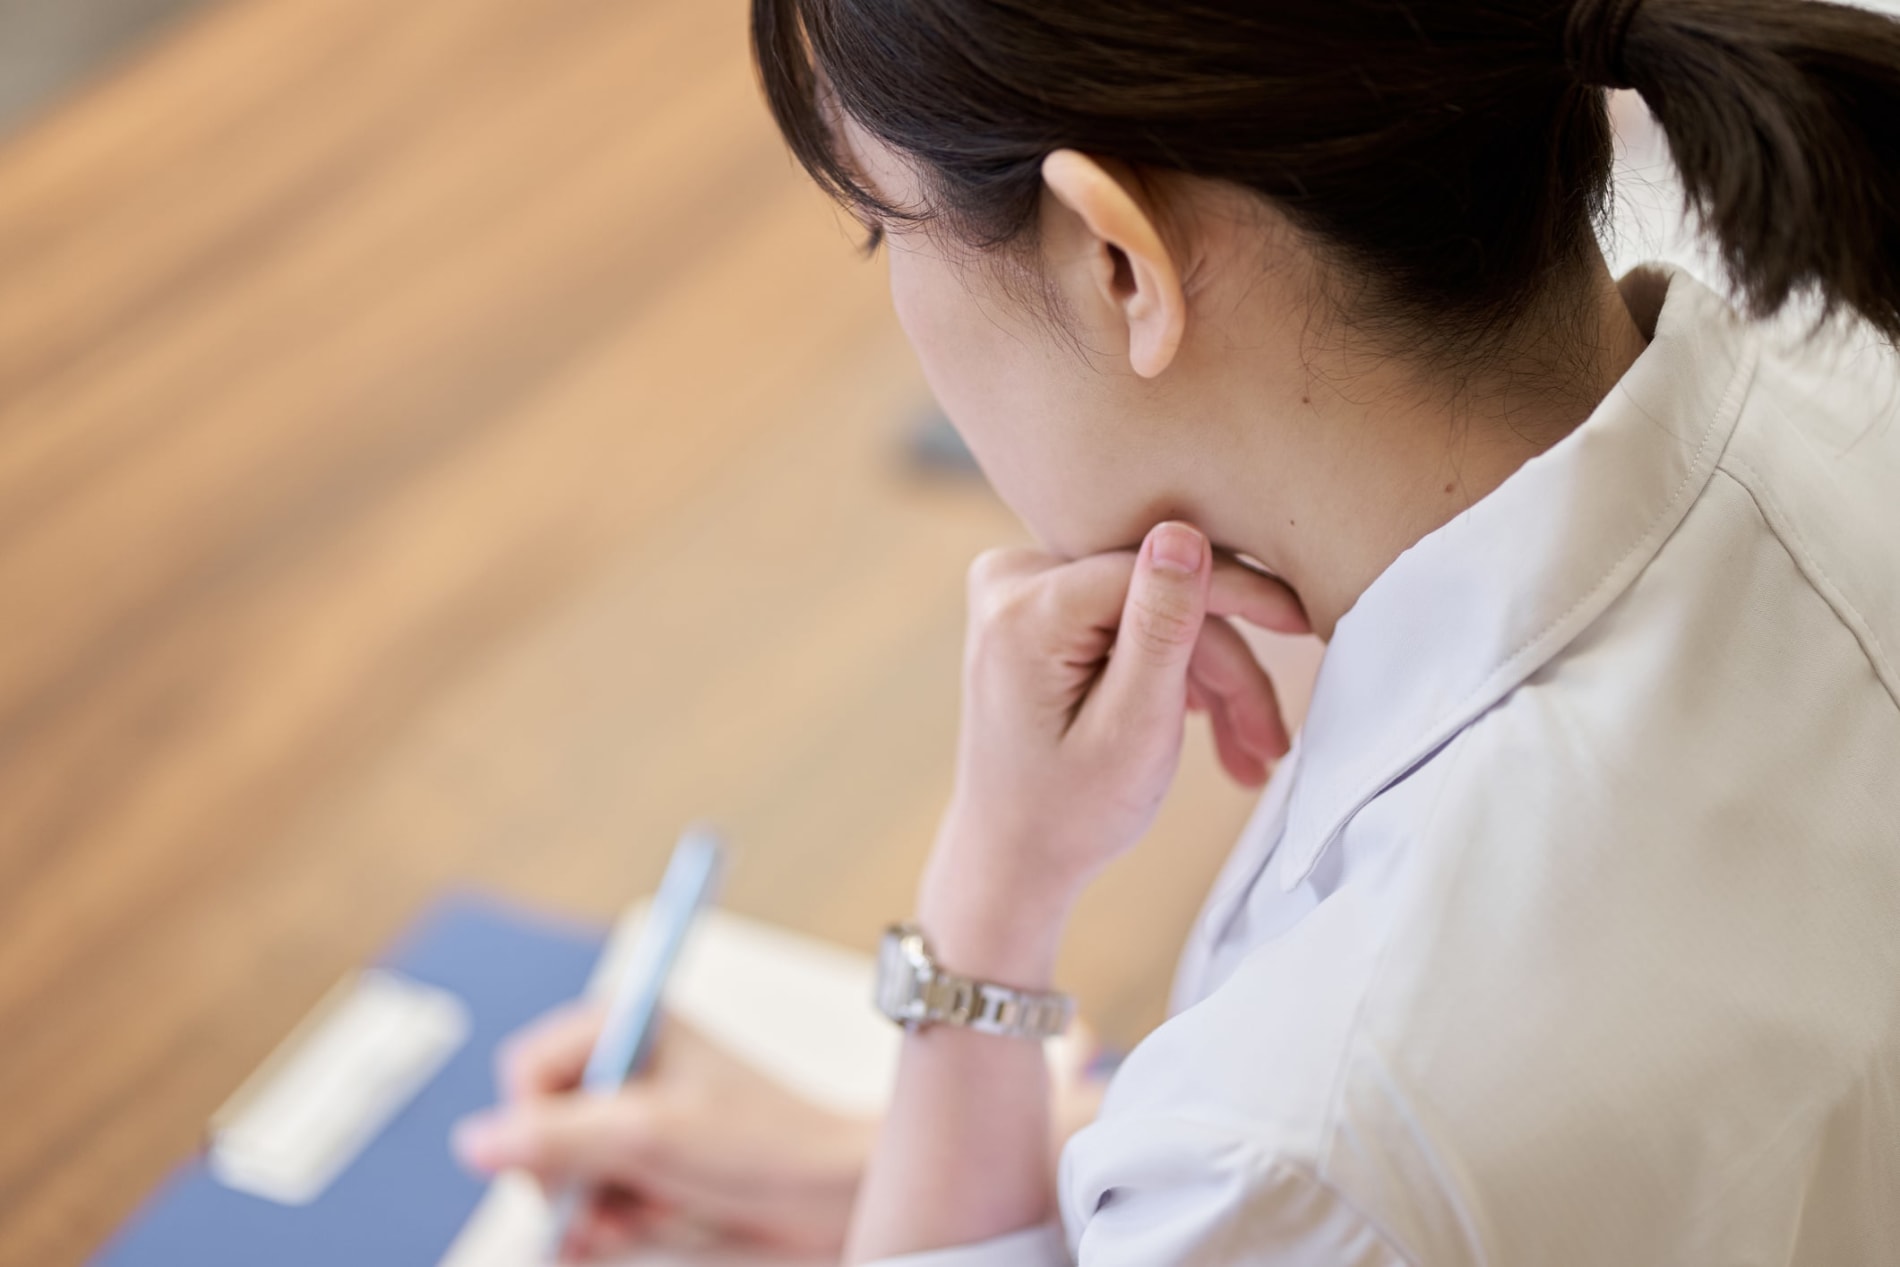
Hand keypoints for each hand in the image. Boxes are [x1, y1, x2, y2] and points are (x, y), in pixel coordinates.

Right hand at [451, 1001, 877, 1260]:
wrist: (830, 1197)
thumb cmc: (767, 1143)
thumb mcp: (651, 1136)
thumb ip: (558, 1137)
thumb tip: (474, 1142)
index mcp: (625, 1025)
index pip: (523, 1071)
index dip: (536, 1124)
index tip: (575, 1156)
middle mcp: (621, 1071)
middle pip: (533, 1132)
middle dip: (570, 1177)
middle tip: (616, 1193)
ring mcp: (629, 1126)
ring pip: (558, 1180)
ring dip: (593, 1209)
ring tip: (645, 1211)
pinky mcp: (641, 1173)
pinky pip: (584, 1210)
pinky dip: (604, 1229)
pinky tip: (638, 1229)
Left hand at [924, 521, 1306, 953]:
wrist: (1014, 855)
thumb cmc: (1068, 813)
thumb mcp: (1131, 729)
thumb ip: (1159, 629)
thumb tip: (1182, 532)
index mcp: (1023, 605)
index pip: (1156, 567)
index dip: (1238, 598)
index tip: (1304, 623)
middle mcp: (1011, 578)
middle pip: (1158, 592)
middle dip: (1225, 666)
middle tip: (1271, 737)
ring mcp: (1021, 589)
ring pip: (1153, 609)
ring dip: (1208, 680)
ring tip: (1249, 753)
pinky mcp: (1039, 605)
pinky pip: (1129, 619)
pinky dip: (1171, 672)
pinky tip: (1208, 725)